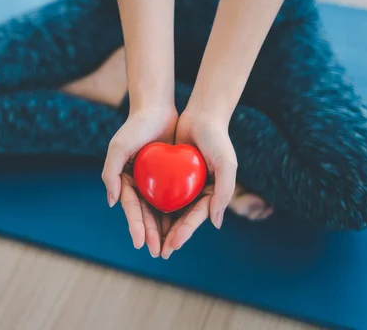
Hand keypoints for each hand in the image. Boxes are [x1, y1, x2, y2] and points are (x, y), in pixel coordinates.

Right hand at [102, 105, 177, 256]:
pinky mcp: (171, 178)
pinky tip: (184, 225)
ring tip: (170, 248)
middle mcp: (139, 184)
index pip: (131, 208)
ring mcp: (155, 182)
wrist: (156, 109)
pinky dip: (178, 212)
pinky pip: (175, 198)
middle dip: (151, 235)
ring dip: (165, 229)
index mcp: (125, 181)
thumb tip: (112, 203)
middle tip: (158, 253)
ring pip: (161, 210)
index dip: (136, 226)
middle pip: (146, 214)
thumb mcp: (118, 147)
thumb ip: (110, 173)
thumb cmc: (135, 127)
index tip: (141, 243)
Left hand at [159, 109, 237, 258]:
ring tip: (147, 242)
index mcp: (212, 194)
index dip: (184, 232)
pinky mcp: (170, 174)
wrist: (202, 115)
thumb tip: (215, 224)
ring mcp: (183, 184)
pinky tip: (140, 215)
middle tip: (157, 252)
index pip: (195, 218)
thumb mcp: (226, 165)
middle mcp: (197, 191)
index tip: (172, 245)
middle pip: (180, 218)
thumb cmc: (217, 139)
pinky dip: (150, 204)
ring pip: (167, 209)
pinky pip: (158, 192)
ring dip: (158, 225)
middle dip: (168, 236)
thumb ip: (224, 193)